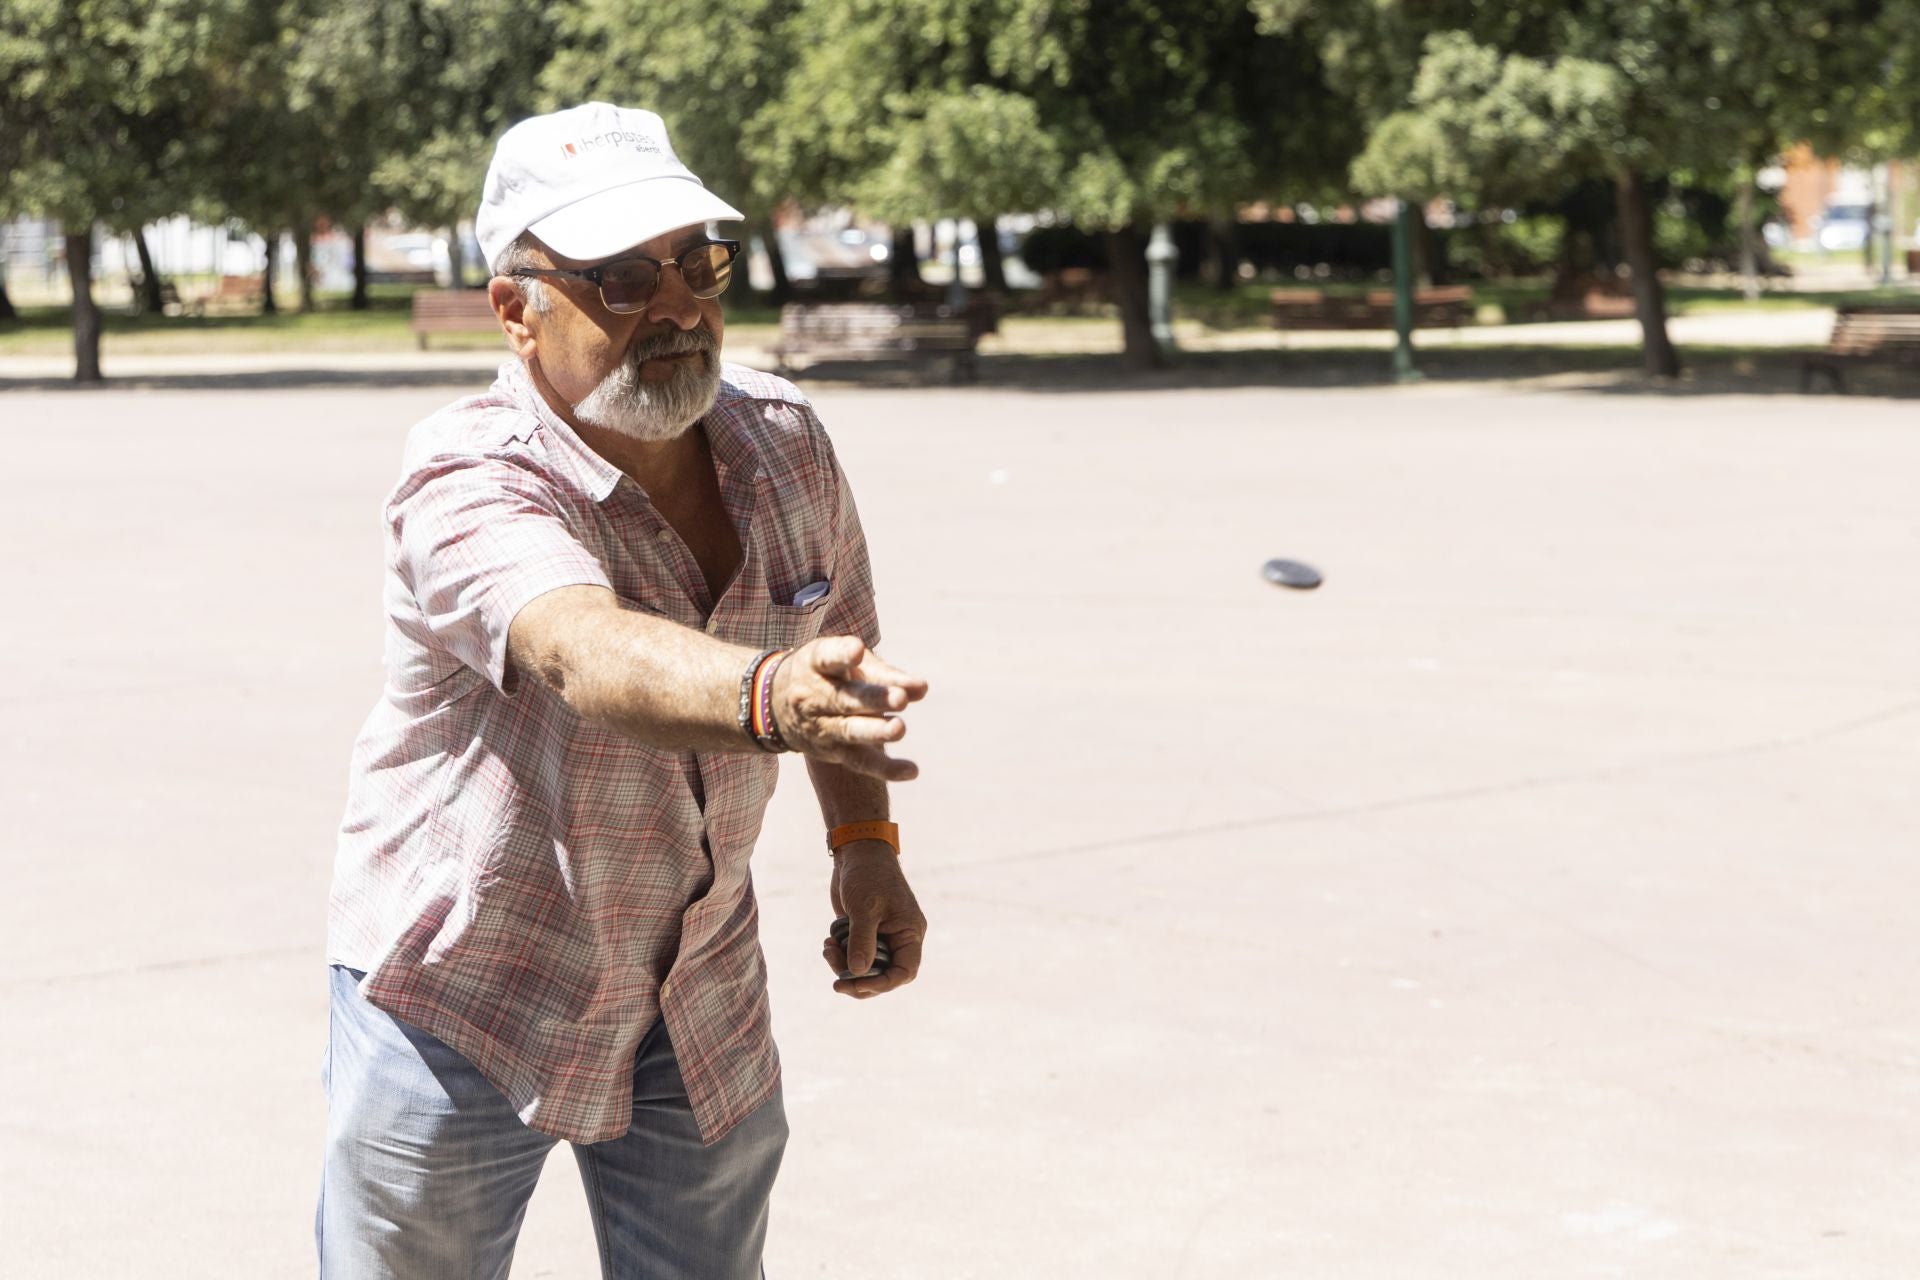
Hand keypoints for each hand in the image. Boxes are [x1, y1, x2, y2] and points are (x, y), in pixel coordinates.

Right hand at [775, 637, 927, 781]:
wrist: (775, 705)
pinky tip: (912, 770)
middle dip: (872, 700)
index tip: (857, 650)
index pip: (827, 658)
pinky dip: (885, 768)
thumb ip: (886, 674)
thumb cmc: (828, 674)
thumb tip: (922, 689)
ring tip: (899, 729)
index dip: (842, 654)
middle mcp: (814, 696)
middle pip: (843, 699)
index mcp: (815, 664)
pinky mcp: (831, 751)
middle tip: (900, 699)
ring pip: (849, 732)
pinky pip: (859, 762)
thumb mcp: (848, 662)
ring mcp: (821, 727)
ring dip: (876, 732)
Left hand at [824, 842, 925, 998]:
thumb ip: (863, 941)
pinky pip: (853, 955)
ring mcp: (880, 936)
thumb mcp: (865, 908)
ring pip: (865, 968)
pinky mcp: (863, 932)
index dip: (883, 985)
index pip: (905, 972)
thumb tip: (858, 973)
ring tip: (827, 949)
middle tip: (836, 982)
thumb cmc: (868, 875)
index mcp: (909, 933)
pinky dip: (840, 954)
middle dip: (859, 981)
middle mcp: (898, 938)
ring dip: (844, 966)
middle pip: (883, 976)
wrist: (856, 851)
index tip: (857, 985)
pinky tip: (828, 941)